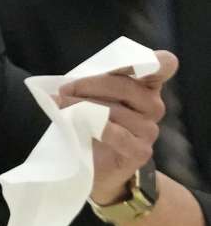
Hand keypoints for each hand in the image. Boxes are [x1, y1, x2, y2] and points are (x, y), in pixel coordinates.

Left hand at [57, 50, 176, 204]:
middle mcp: (154, 105)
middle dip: (89, 84)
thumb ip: (94, 83)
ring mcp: (150, 130)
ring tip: (62, 107)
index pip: (163, 64)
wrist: (92, 166)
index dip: (142, 59)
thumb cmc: (91, 124)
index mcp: (147, 86)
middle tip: (64, 90)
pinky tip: (77, 125)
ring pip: (115, 110)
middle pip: (126, 85)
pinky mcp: (141, 151)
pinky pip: (116, 134)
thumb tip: (71, 80)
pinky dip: (94, 127)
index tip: (112, 66)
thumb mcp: (92, 97)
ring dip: (82, 106)